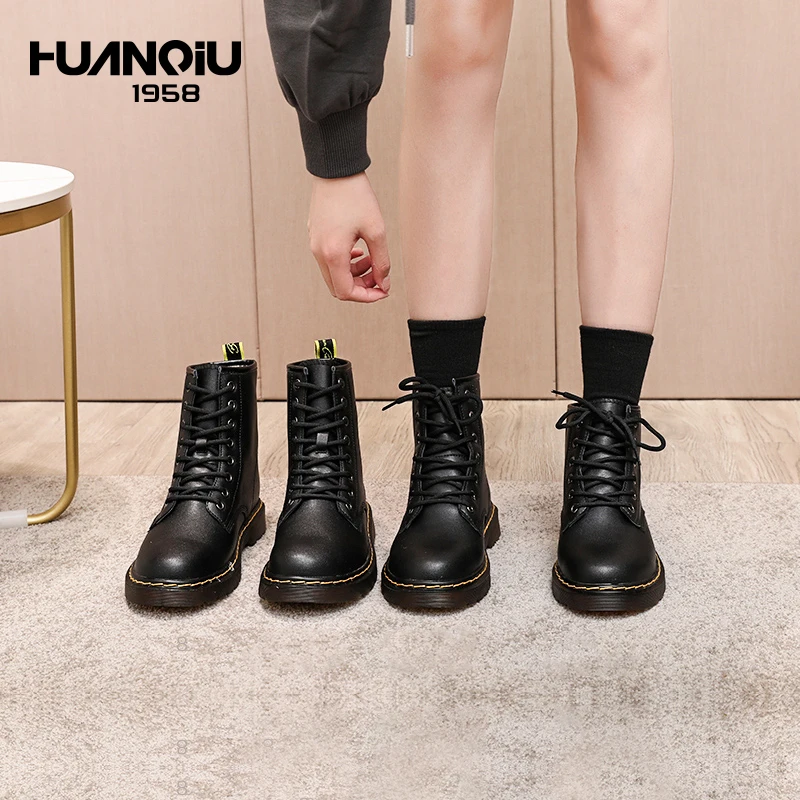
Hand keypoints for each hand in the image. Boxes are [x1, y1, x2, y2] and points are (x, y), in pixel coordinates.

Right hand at [308, 172, 390, 302]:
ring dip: (354, 274)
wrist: (335, 169)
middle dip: (361, 287)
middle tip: (380, 277)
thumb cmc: (357, 196)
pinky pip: (329, 260)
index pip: (347, 292)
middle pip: (338, 287)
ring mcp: (314, 244)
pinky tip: (360, 251)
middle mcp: (319, 253)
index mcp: (333, 254)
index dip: (367, 297)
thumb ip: (382, 262)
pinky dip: (345, 263)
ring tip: (372, 260)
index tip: (384, 290)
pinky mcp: (315, 236)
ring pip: (334, 275)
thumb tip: (384, 284)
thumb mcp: (377, 231)